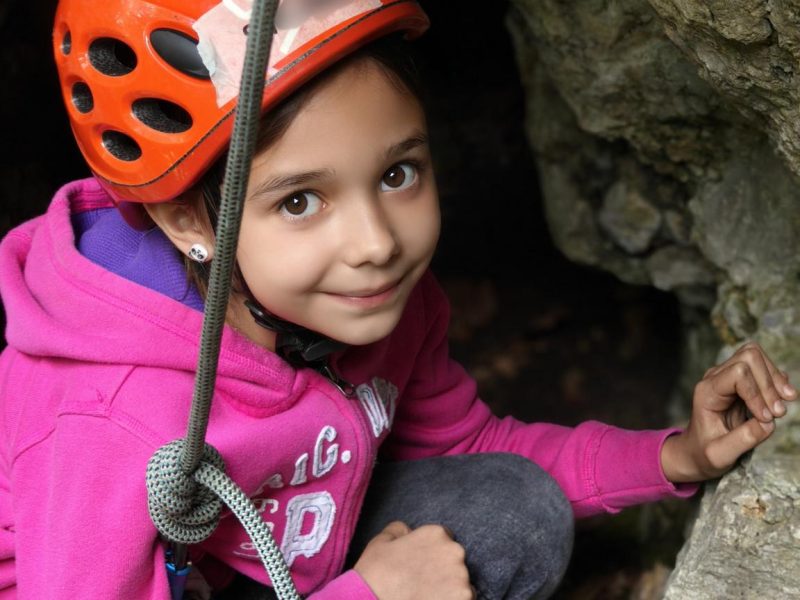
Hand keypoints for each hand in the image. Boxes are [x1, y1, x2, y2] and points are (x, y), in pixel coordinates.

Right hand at [353, 521, 474, 599]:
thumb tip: (408, 531)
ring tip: (427, 596)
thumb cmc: (375, 575)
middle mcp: (454, 551)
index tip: (422, 566)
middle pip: (455, 561)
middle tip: (423, 583)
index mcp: (436, 533)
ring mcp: (462, 578)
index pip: (444, 540)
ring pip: (461, 583)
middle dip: (442, 571)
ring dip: (449, 589)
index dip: (432, 554)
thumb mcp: (381, 542)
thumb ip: (400, 529)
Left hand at [661, 342, 796, 482]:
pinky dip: (776, 380)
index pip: (738, 374)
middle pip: (749, 357)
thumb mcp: (720, 455)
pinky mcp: (740, 382)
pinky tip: (783, 397)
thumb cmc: (704, 454)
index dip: (758, 394)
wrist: (695, 451)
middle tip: (780, 413)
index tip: (767, 418)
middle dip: (769, 383)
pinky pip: (760, 367)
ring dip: (775, 379)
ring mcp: (727, 377)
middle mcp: (715, 378)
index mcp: (706, 392)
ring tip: (786, 402)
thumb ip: (743, 439)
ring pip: (756, 357)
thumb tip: (769, 423)